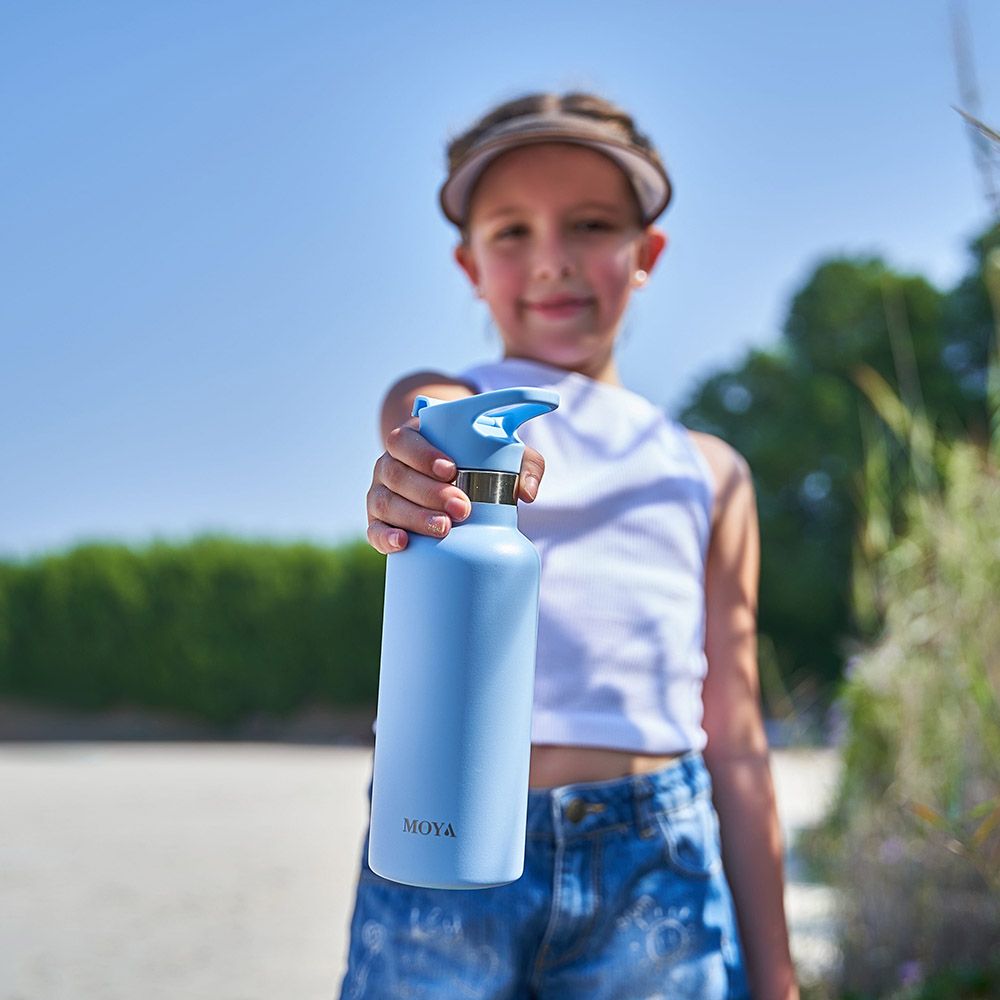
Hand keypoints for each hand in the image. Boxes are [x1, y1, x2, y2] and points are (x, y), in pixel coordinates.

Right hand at [366, 416, 545, 553]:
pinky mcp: (378, 522)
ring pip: (385, 503)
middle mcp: (389, 465)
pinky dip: (384, 538)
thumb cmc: (476, 464)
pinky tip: (402, 544)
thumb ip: (524, 463)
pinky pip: (373, 530)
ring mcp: (380, 494)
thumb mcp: (502, 454)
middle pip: (396, 475)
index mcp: (410, 439)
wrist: (451, 487)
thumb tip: (528, 493)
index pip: (404, 440)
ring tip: (444, 528)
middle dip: (428, 492)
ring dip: (413, 516)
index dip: (422, 454)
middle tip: (462, 508)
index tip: (452, 470)